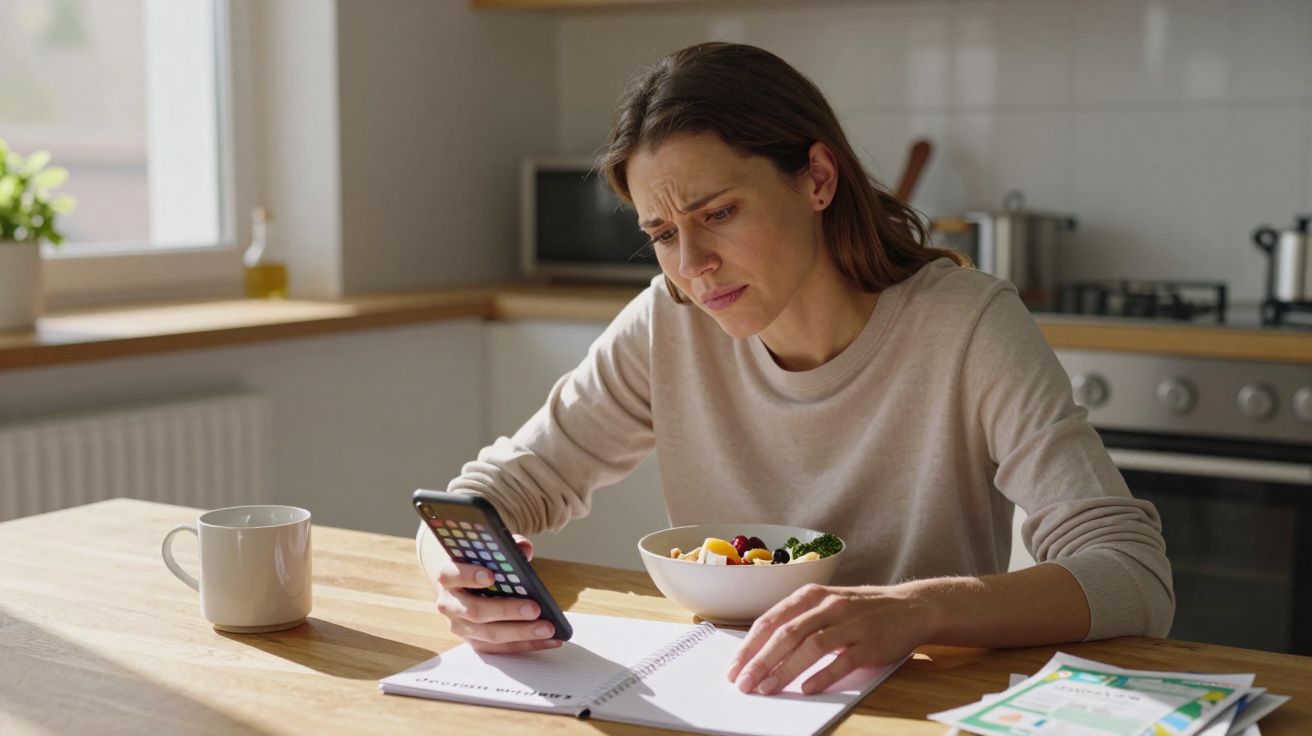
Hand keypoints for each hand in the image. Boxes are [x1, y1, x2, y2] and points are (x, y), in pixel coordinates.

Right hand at [434, 534, 560, 653]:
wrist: (463, 585)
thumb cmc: (480, 564)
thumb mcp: (489, 551)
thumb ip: (507, 546)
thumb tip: (525, 549)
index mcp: (448, 576)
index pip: (451, 575)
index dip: (469, 575)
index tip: (491, 575)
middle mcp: (449, 604)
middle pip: (475, 611)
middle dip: (507, 610)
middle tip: (535, 608)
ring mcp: (461, 626)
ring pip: (490, 633)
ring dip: (522, 632)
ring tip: (548, 628)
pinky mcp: (475, 642)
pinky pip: (501, 648)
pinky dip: (527, 644)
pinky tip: (550, 640)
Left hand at [725, 583, 928, 694]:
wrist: (910, 607)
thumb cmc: (860, 610)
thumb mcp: (825, 605)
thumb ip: (797, 621)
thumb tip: (761, 651)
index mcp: (811, 595)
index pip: (771, 620)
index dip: (749, 646)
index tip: (734, 668)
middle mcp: (828, 606)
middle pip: (786, 634)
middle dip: (760, 661)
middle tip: (743, 684)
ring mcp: (850, 623)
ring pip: (810, 646)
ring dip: (784, 670)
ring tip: (766, 689)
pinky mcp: (870, 642)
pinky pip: (842, 660)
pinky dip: (822, 675)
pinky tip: (806, 689)